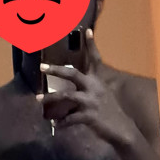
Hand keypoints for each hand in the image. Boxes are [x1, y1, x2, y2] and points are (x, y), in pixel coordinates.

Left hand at [37, 30, 138, 147]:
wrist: (122, 129)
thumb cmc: (111, 112)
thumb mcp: (103, 95)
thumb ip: (91, 88)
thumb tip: (75, 88)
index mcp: (98, 81)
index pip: (95, 59)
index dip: (92, 45)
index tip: (87, 30)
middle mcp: (94, 88)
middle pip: (73, 74)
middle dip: (56, 70)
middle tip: (41, 67)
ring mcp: (90, 101)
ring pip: (66, 96)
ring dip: (50, 98)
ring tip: (38, 99)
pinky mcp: (88, 116)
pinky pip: (69, 119)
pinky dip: (60, 123)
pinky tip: (54, 126)